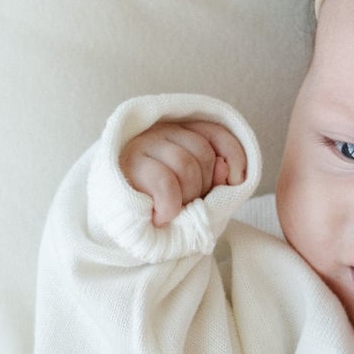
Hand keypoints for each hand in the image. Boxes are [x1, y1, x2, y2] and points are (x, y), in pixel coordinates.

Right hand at [119, 117, 247, 226]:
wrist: (116, 223)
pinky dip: (169, 208)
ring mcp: (143, 144)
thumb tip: (226, 169)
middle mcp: (160, 131)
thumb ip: (214, 182)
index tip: (237, 180)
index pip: (217, 133)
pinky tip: (159, 217)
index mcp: (180, 134)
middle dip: (203, 188)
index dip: (234, 155)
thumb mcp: (194, 195)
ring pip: (186, 166)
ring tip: (170, 211)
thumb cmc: (159, 208)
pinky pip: (165, 183)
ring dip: (185, 199)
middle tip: (185, 206)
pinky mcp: (128, 163)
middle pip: (203, 154)